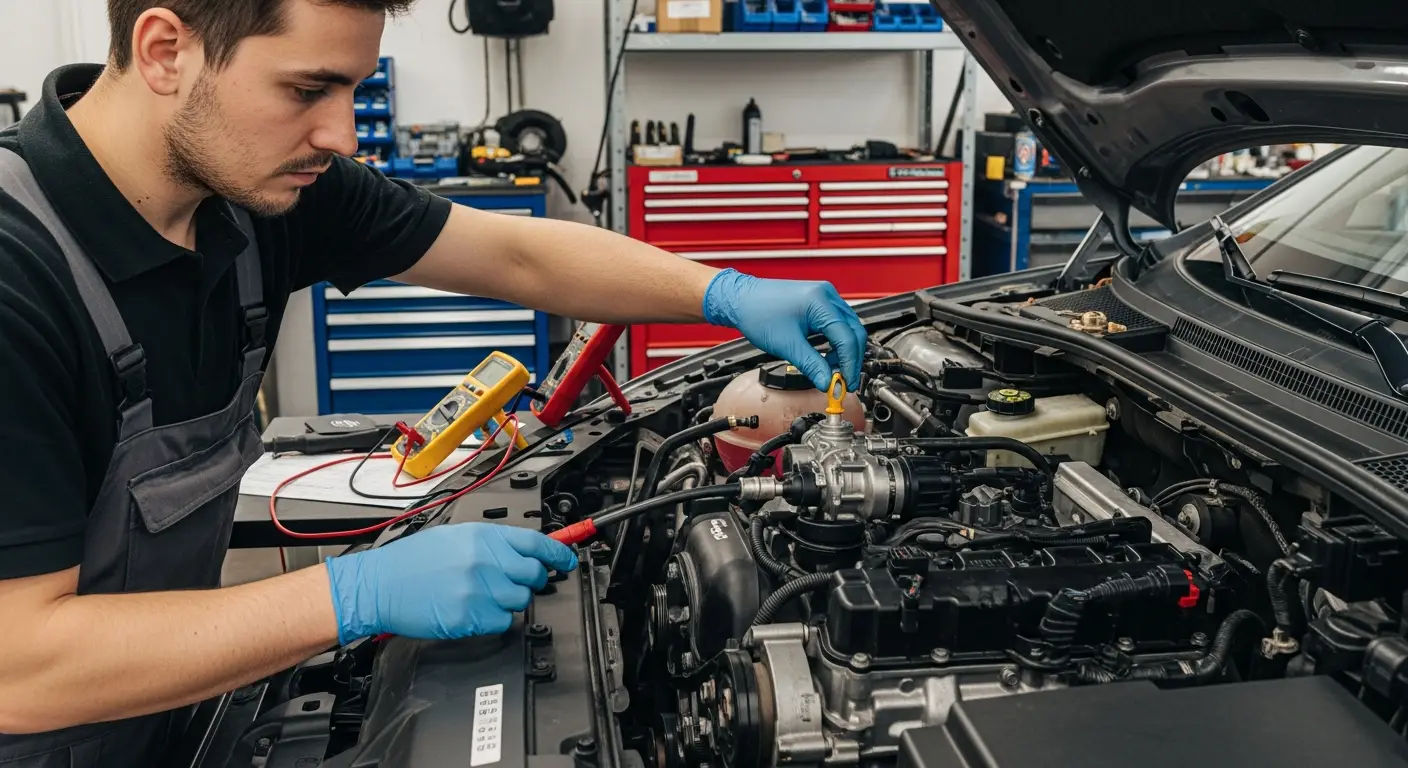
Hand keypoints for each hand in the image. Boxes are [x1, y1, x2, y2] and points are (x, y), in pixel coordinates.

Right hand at [323, 522, 577, 643]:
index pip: (536, 542)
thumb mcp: (454, 537)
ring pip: (520, 600)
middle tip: (516, 581)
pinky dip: (493, 620)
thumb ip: (492, 542)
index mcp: (482, 536)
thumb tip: (524, 550)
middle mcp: (484, 560)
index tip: (569, 559)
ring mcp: (478, 590)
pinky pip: (502, 622)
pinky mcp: (469, 616)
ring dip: (508, 600)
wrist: (378, 585)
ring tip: (483, 595)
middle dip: (531, 580)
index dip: (559, 552)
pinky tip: (473, 610)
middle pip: (534, 574)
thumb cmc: (411, 562)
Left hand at [702, 268, 867, 390]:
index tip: (847, 383)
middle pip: (853, 332)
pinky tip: (827, 358)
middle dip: (851, 359)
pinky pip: (836, 325)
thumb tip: (828, 383)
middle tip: (846, 381)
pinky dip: (835, 343)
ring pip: (847, 329)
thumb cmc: (757, 313)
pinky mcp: (819, 303)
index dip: (849, 364)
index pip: (847, 337)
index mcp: (821, 301)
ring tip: (833, 372)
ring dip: (843, 352)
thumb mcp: (787, 345)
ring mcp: (824, 297)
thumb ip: (811, 365)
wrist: (740, 300)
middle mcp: (827, 295)